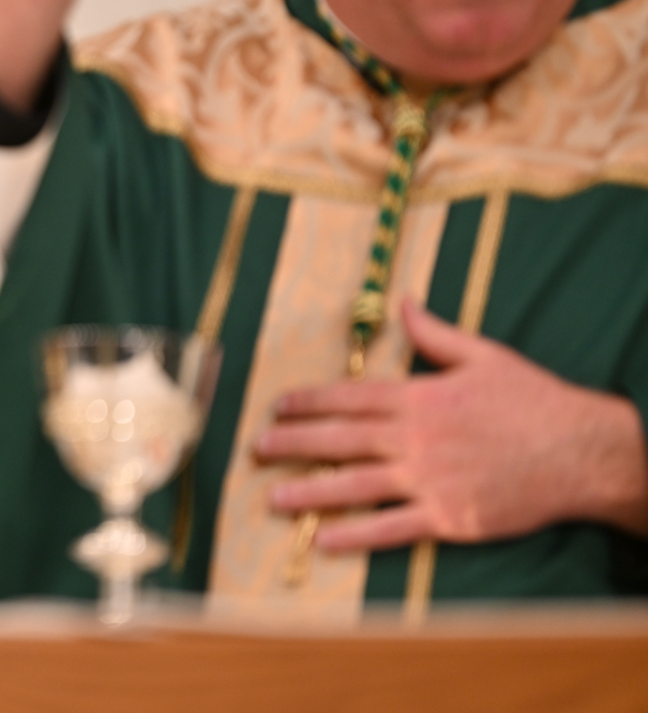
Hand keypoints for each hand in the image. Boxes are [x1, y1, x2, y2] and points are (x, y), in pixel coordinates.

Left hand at [258, 297, 647, 549]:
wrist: (583, 452)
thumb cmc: (534, 401)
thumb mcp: (483, 356)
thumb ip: (434, 333)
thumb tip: (403, 302)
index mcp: (419, 397)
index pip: (349, 397)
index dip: (309, 401)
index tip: (277, 405)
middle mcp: (415, 438)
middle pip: (340, 439)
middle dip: (294, 442)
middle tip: (257, 447)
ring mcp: (429, 479)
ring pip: (355, 486)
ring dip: (310, 491)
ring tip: (272, 496)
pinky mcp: (448, 516)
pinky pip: (391, 528)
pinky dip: (355, 536)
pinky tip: (323, 539)